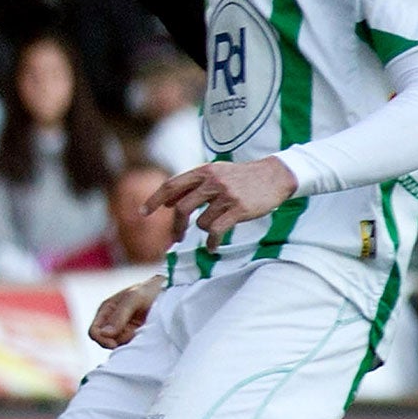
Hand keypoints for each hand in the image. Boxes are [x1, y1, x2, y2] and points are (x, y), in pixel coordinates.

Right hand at [89, 274, 164, 348]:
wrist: (168, 291)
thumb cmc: (148, 290)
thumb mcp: (133, 298)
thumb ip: (119, 315)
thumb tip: (105, 334)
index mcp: (106, 310)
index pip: (94, 332)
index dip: (101, 340)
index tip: (114, 344)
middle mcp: (112, 321)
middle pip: (104, 341)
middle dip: (114, 343)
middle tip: (130, 338)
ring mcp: (124, 329)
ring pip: (117, 345)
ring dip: (127, 343)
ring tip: (140, 332)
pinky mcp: (135, 335)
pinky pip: (129, 345)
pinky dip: (135, 344)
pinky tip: (143, 336)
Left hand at [145, 157, 298, 249]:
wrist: (275, 176)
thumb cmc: (242, 177)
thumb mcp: (216, 173)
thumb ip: (192, 186)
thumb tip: (166, 202)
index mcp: (203, 171)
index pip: (171, 185)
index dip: (154, 200)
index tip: (142, 213)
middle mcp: (212, 182)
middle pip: (181, 209)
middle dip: (176, 227)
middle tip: (176, 237)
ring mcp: (226, 195)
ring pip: (201, 222)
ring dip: (205, 230)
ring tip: (216, 227)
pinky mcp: (238, 209)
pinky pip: (216, 231)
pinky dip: (212, 242)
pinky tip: (213, 247)